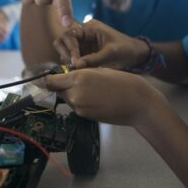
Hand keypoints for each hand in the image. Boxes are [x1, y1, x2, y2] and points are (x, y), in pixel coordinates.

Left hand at [44, 68, 167, 126]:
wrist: (138, 104)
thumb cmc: (123, 81)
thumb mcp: (100, 71)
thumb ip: (82, 74)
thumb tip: (68, 75)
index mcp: (78, 78)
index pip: (50, 81)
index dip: (49, 79)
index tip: (52, 77)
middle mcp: (74, 94)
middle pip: (58, 91)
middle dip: (63, 86)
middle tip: (77, 81)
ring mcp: (79, 108)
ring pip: (67, 99)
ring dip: (73, 94)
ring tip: (91, 90)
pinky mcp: (85, 117)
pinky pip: (77, 107)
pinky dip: (81, 102)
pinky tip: (96, 98)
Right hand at [53, 19, 149, 69]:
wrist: (136, 55)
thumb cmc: (126, 49)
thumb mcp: (111, 53)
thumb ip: (94, 59)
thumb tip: (76, 66)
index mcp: (90, 28)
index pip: (70, 34)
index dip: (71, 48)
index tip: (75, 61)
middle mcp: (84, 34)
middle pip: (63, 40)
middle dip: (66, 52)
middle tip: (72, 65)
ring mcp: (83, 44)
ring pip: (66, 50)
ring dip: (68, 59)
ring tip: (75, 69)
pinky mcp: (84, 54)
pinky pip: (72, 58)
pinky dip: (72, 64)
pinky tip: (78, 71)